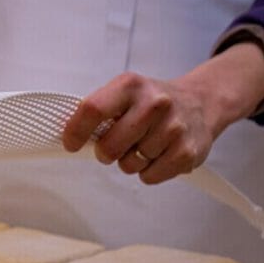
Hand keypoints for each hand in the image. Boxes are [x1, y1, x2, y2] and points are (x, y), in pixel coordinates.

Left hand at [62, 43, 263, 183]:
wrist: (200, 103)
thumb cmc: (150, 103)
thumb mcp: (122, 94)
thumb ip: (95, 111)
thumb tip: (63, 132)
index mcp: (130, 86)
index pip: (92, 110)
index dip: (75, 132)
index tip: (71, 144)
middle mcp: (155, 103)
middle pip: (109, 145)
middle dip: (105, 152)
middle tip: (114, 146)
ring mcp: (174, 127)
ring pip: (129, 164)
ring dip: (129, 161)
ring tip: (142, 145)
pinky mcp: (187, 152)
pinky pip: (149, 176)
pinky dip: (147, 172)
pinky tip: (157, 155)